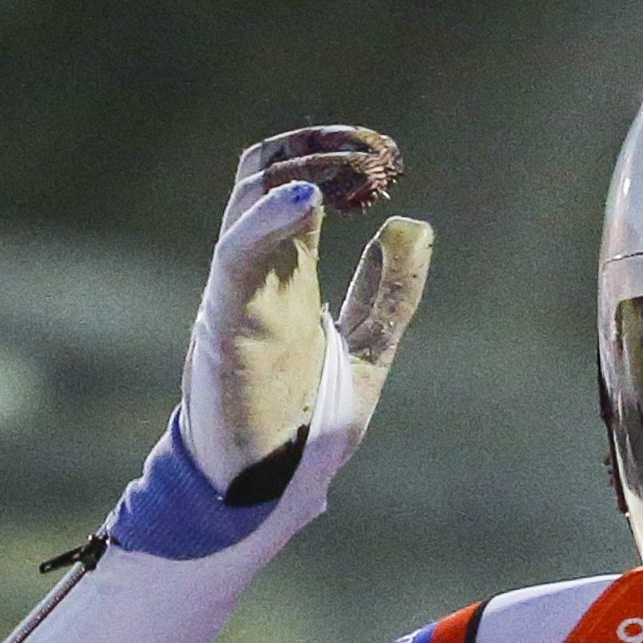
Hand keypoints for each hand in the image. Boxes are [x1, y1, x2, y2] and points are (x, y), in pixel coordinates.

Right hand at [181, 126, 433, 501]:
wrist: (261, 491)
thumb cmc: (301, 428)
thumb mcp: (365, 354)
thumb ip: (388, 297)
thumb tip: (416, 226)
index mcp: (288, 275)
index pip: (299, 187)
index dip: (337, 159)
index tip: (384, 156)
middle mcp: (260, 271)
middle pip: (270, 173)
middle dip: (320, 150)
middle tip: (375, 154)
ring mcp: (238, 290)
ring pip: (250, 197)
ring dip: (300, 170)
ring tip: (353, 168)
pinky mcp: (225, 319)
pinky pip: (237, 253)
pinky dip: (270, 219)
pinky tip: (310, 203)